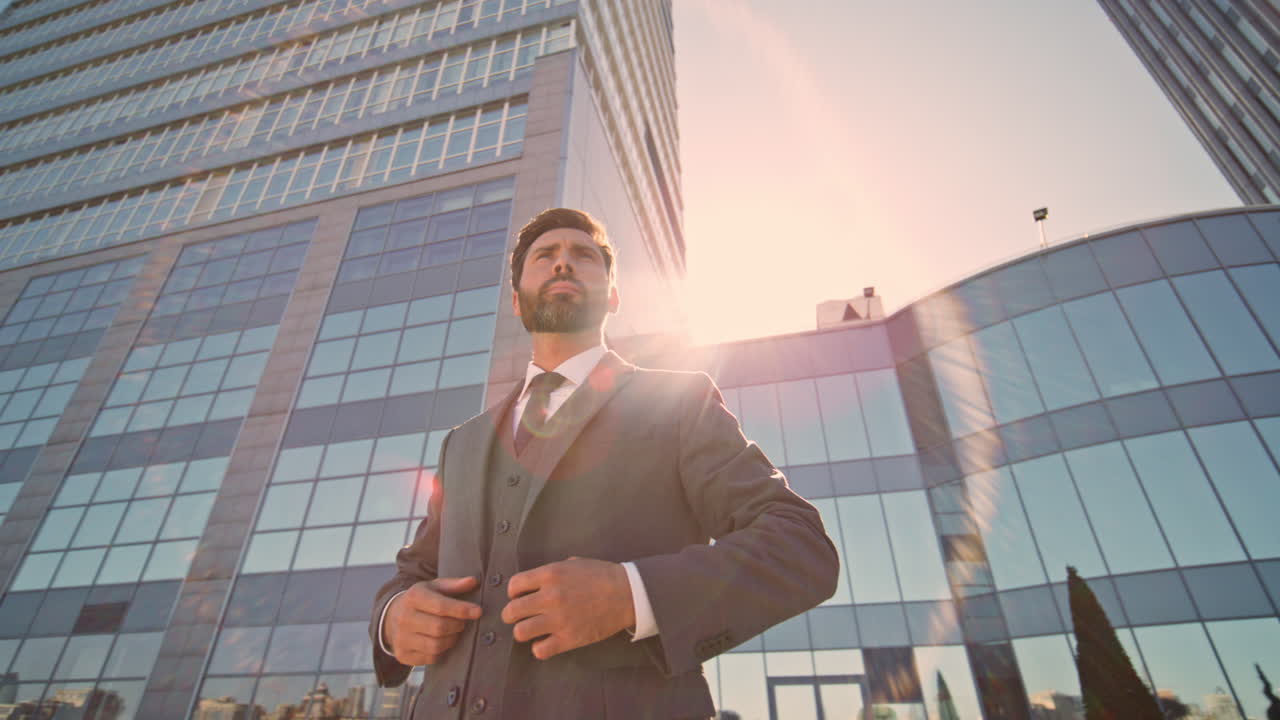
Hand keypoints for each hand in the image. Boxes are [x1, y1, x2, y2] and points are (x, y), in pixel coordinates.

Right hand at [384, 576, 481, 665]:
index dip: (462, 610)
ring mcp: (401, 638)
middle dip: (457, 625)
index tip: (478, 611)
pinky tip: (442, 641)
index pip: (440, 606)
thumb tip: (473, 581)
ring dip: (451, 639)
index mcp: (413, 597)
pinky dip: (441, 651)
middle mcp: (404, 618)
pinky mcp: (402, 654)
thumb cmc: (421, 600)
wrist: (392, 616)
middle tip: (462, 623)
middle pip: (439, 627)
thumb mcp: (434, 587)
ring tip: (453, 632)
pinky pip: (430, 658)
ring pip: (436, 645)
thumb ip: (454, 585)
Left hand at [500, 557, 635, 659]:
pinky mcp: (569, 639)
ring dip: (523, 632)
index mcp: (550, 575)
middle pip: (511, 611)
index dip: (513, 592)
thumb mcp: (574, 563)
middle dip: (512, 614)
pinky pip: (539, 650)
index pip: (514, 585)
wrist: (628, 594)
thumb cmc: (602, 576)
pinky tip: (546, 642)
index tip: (519, 596)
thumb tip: (536, 581)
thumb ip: (552, 571)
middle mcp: (550, 597)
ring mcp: (558, 620)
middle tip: (520, 616)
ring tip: (531, 630)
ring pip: (520, 632)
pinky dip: (539, 648)